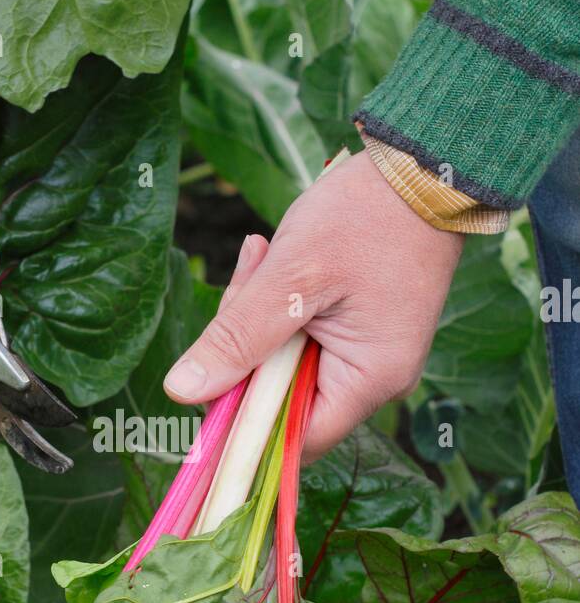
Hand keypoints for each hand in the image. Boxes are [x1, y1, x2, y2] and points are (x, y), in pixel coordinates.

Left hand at [164, 150, 462, 460]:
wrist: (420, 164)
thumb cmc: (367, 216)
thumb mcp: (291, 277)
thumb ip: (237, 338)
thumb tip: (182, 391)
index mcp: (369, 380)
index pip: (293, 438)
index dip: (245, 422)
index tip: (207, 384)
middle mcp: (373, 378)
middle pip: (282, 398)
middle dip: (247, 349)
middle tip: (245, 285)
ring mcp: (366, 352)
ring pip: (283, 361)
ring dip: (258, 315)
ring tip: (263, 255)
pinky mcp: (356, 327)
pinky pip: (299, 333)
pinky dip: (277, 301)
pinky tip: (273, 256)